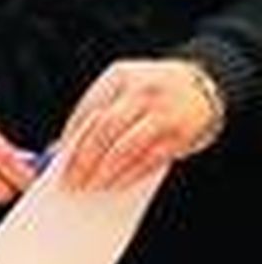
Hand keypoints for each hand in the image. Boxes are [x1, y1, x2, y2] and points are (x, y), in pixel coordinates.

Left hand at [56, 58, 223, 188]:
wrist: (204, 82)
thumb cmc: (153, 89)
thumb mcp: (124, 87)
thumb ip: (98, 110)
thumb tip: (62, 149)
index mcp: (119, 77)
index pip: (87, 109)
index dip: (71, 137)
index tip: (57, 158)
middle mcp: (140, 92)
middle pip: (103, 129)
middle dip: (83, 158)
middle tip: (70, 180)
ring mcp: (161, 112)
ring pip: (125, 147)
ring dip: (104, 171)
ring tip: (90, 186)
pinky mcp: (179, 134)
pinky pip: (149, 158)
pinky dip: (129, 174)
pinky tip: (116, 183)